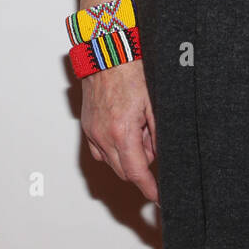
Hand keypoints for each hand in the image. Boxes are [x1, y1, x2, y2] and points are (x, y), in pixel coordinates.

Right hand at [80, 59, 158, 204]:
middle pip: (124, 170)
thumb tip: (161, 154)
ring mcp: (92, 131)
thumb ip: (159, 132)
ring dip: (128, 154)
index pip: (137, 172)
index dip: (150, 189)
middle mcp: (102, 136)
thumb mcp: (155, 101)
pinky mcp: (87, 125)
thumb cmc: (131, 69)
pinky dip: (115, 146)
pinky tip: (126, 126)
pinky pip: (101, 149)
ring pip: (112, 160)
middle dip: (142, 164)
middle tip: (153, 138)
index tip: (159, 199)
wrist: (107, 50)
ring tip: (140, 125)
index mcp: (121, 132)